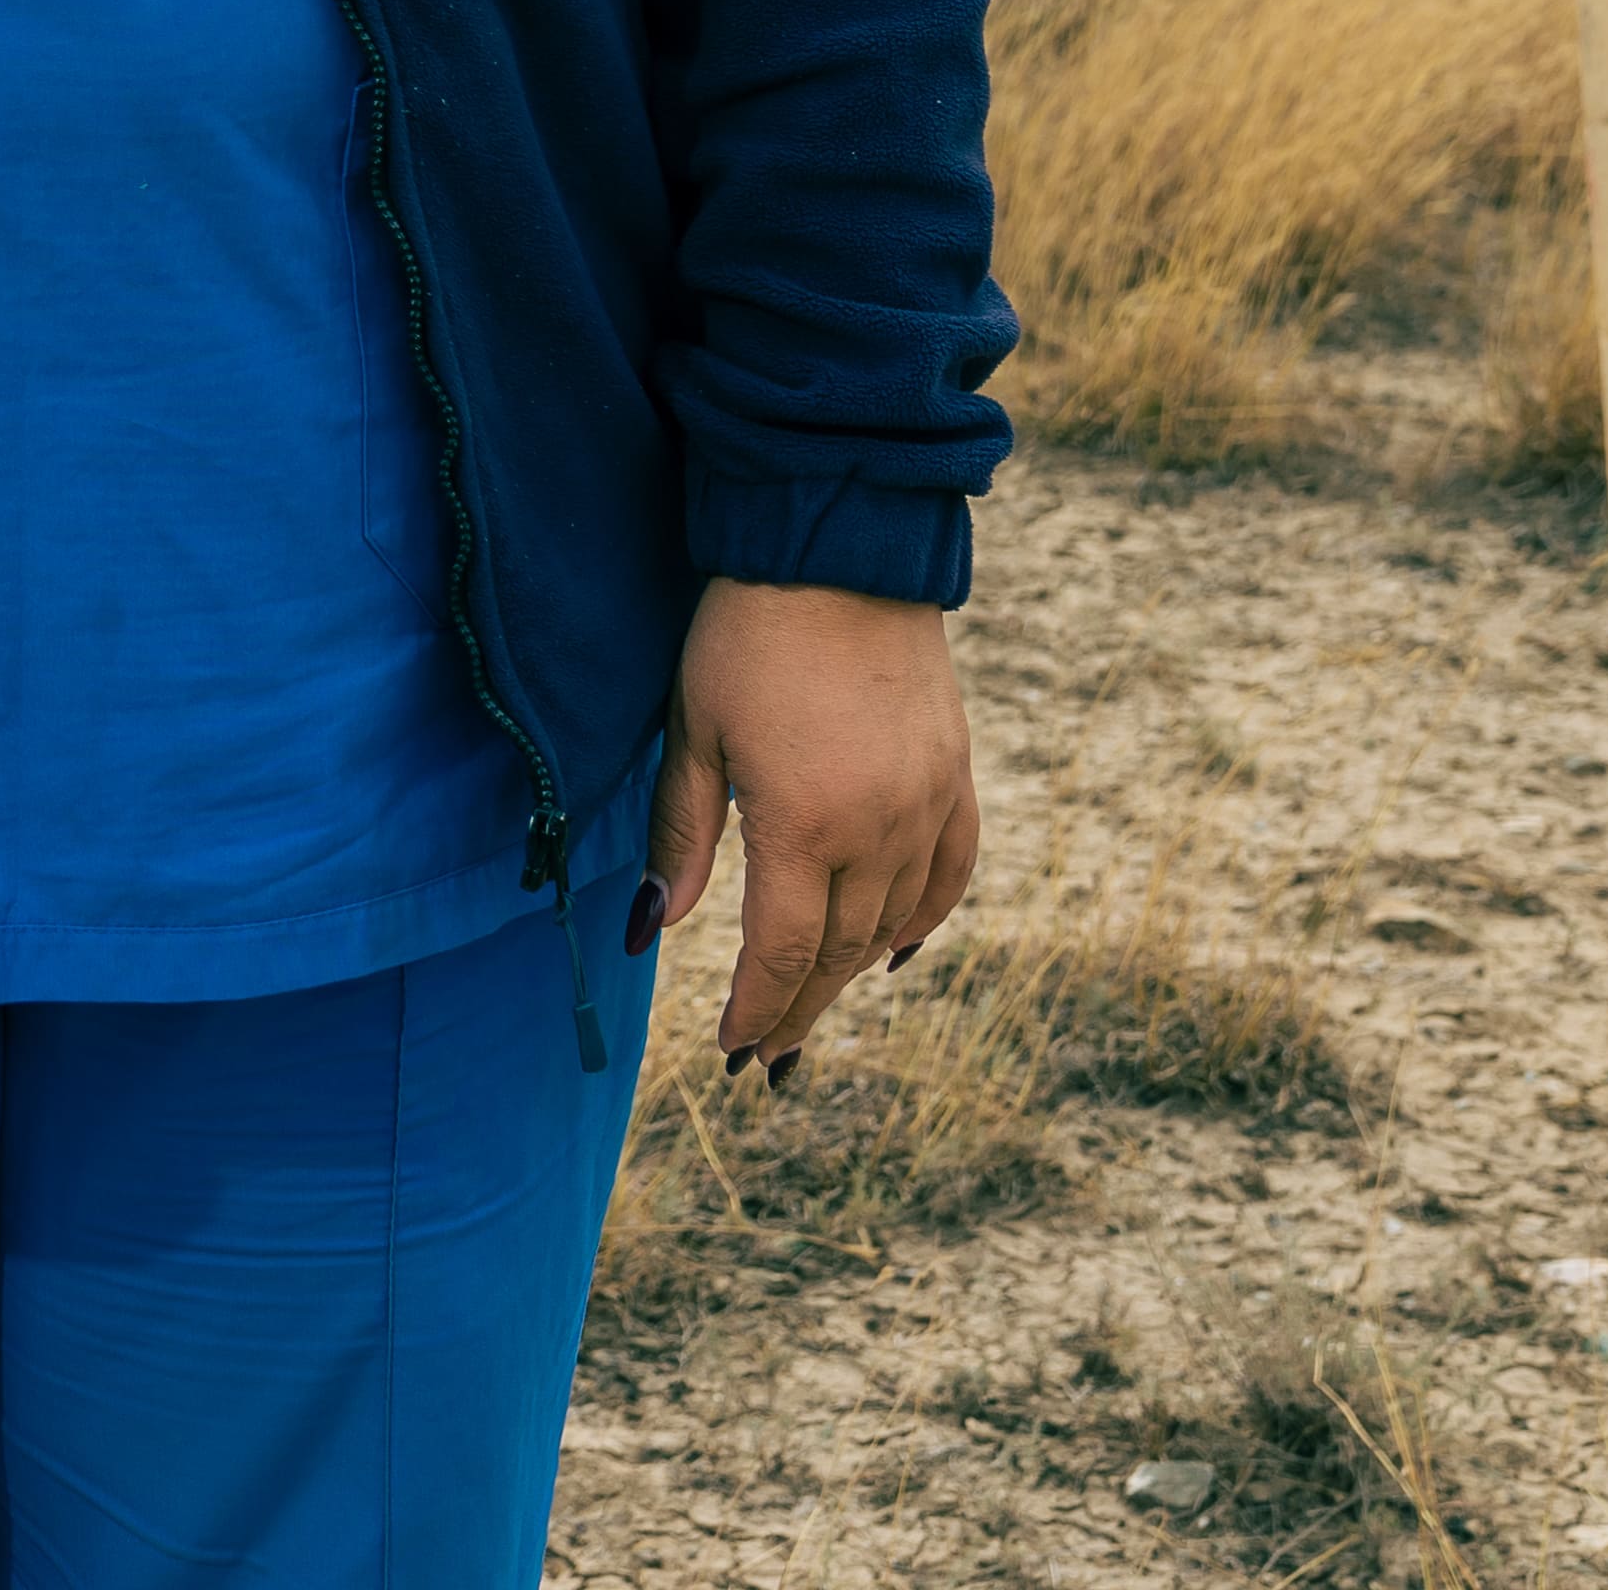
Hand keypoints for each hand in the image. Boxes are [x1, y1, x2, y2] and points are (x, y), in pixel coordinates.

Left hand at [646, 576, 976, 1069]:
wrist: (840, 551)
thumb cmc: (745, 633)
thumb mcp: (694, 730)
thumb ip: (680, 833)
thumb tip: (652, 925)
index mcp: (804, 825)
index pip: (781, 952)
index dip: (756, 1007)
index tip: (734, 1048)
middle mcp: (878, 830)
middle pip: (838, 952)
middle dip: (799, 1008)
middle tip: (771, 1057)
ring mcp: (927, 804)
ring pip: (894, 922)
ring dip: (852, 973)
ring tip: (815, 1007)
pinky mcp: (955, 774)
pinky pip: (951, 872)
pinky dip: (924, 919)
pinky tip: (895, 949)